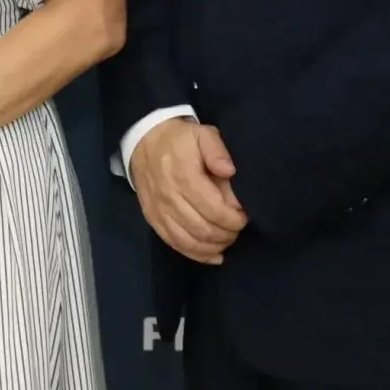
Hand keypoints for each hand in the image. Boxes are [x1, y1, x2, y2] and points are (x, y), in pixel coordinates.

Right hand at [130, 119, 247, 263]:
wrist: (144, 142)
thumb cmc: (179, 140)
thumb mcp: (202, 134)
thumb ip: (217, 151)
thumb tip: (229, 171)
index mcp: (184, 177)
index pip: (214, 210)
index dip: (234, 219)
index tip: (245, 217)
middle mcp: (170, 198)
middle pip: (203, 229)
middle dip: (227, 234)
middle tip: (238, 229)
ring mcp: (159, 211)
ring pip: (189, 241)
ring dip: (213, 246)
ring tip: (227, 239)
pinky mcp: (153, 219)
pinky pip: (174, 243)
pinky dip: (196, 254)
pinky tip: (213, 255)